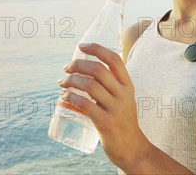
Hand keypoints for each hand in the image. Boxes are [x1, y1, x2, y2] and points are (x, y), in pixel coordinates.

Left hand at [58, 42, 149, 168]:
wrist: (133, 149)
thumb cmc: (122, 121)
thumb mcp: (124, 98)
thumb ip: (111, 85)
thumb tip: (85, 69)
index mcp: (127, 85)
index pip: (114, 59)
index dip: (97, 48)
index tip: (81, 46)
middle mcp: (123, 94)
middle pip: (98, 70)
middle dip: (78, 65)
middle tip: (66, 68)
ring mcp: (115, 109)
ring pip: (89, 85)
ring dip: (71, 81)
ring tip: (62, 83)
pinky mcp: (105, 123)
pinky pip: (85, 104)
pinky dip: (71, 98)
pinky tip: (64, 97)